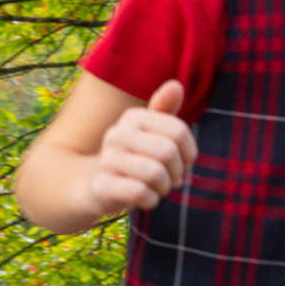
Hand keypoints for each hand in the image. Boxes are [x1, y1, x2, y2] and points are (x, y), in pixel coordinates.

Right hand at [85, 79, 197, 215]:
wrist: (94, 185)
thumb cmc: (134, 156)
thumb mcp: (150, 132)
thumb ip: (165, 110)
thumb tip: (176, 85)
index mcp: (134, 117)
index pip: (179, 132)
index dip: (190, 152)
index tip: (183, 161)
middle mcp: (117, 134)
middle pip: (168, 152)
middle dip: (178, 171)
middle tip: (171, 178)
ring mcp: (107, 160)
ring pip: (155, 174)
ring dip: (165, 187)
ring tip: (159, 187)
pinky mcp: (102, 186)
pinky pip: (139, 192)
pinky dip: (151, 200)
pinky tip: (146, 198)